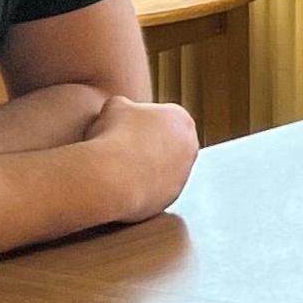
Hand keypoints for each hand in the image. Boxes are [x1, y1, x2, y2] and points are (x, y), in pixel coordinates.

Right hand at [88, 96, 200, 220]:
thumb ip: (125, 106)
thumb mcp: (114, 106)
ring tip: (119, 165)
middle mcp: (190, 147)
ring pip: (163, 167)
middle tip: (122, 146)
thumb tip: (122, 110)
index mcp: (182, 119)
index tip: (123, 126)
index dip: (140, 121)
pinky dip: (142, 186)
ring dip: (146, 166)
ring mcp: (184, 174)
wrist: (112, 176)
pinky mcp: (172, 197)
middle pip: (167, 143)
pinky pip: (156, 188)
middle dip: (148, 144)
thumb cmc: (114, 135)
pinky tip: (122, 182)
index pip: (163, 117)